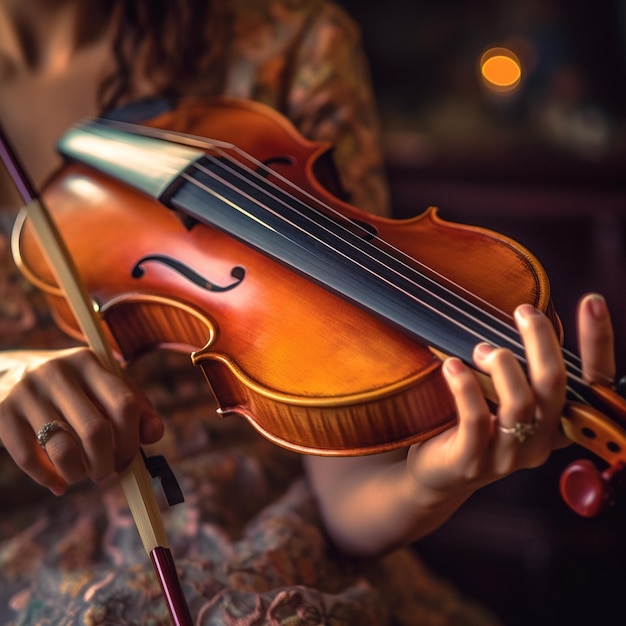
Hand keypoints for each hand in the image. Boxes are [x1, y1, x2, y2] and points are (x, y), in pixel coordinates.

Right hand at [0, 346, 162, 494]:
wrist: (4, 372)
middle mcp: (57, 372)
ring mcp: (26, 392)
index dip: (133, 439)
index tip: (129, 457)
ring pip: (63, 449)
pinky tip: (58, 482)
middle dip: (106, 462)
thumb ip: (135, 407)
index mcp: (89, 361)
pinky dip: (49, 479)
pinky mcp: (2, 412)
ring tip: (82, 474)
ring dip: (78, 473)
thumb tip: (156, 434)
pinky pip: (29, 459)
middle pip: (96, 431)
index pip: (124, 404)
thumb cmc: (70, 387)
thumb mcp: (102, 385)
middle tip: (106, 472)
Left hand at [406, 293, 615, 500]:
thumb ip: (516, 367)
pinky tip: (451, 366)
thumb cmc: (470, 423)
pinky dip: (465, 385)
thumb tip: (520, 317)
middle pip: (554, 383)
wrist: (437, 473)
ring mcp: (509, 456)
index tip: (591, 303)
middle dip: (540, 340)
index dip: (598, 343)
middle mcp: (541, 441)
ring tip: (479, 350)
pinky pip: (477, 418)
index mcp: (556, 421)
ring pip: (520, 401)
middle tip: (523, 311)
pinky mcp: (473, 462)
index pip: (593, 382)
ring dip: (500, 364)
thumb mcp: (501, 393)